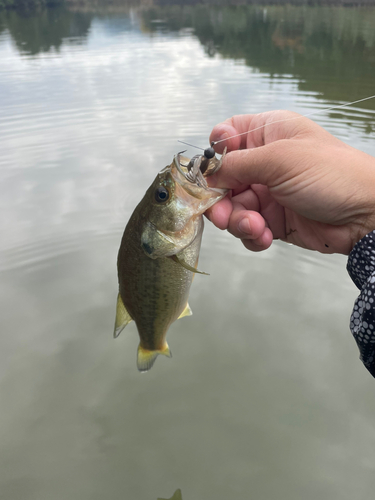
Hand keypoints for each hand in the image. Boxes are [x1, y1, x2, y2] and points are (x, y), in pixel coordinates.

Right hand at [206, 111, 374, 254]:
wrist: (365, 216)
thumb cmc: (330, 174)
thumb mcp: (279, 159)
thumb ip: (237, 164)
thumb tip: (206, 174)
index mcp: (268, 134)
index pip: (227, 137)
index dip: (215, 154)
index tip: (211, 172)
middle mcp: (265, 162)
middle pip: (223, 179)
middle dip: (220, 199)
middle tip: (223, 215)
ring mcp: (268, 193)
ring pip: (232, 207)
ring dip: (237, 221)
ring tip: (255, 226)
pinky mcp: (273, 220)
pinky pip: (247, 228)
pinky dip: (251, 234)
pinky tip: (265, 235)